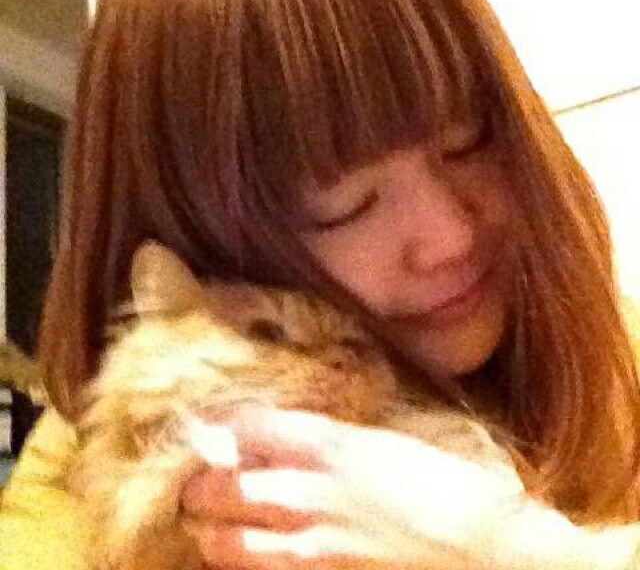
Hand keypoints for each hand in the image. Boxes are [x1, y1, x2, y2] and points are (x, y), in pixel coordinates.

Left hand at [179, 406, 527, 569]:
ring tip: (208, 527)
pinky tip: (240, 560)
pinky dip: (238, 567)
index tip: (213, 430)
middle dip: (201, 485)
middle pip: (221, 485)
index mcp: (329, 445)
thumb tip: (286, 439)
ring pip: (224, 542)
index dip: (223, 426)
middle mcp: (308, 491)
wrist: (481, 549)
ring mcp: (308, 545)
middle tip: (199, 484)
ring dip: (209, 532)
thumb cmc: (442, 486)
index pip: (249, 426)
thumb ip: (330, 440)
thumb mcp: (384, 444)